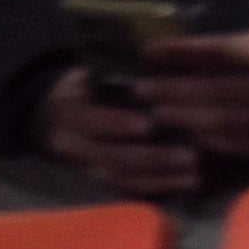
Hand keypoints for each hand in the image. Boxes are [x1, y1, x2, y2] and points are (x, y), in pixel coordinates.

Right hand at [34, 64, 203, 201]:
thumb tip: (156, 58)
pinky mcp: (101, 181)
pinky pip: (129, 190)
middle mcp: (74, 144)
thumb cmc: (86, 88)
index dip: (117, 124)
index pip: (90, 120)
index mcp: (70, 110)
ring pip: (123, 178)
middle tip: (189, 155)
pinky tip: (187, 183)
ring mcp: (87, 167)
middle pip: (112, 157)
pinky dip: (159, 187)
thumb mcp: (91, 75)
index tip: (148, 124)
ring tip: (195, 174)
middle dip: (152, 158)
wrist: (53, 116)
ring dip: (161, 178)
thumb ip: (118, 73)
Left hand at [137, 26, 248, 175]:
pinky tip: (185, 135)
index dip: (183, 55)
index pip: (224, 55)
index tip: (148, 57)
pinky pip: (239, 149)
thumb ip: (226, 50)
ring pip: (226, 126)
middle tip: (142, 92)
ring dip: (185, 120)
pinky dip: (207, 141)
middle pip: (219, 95)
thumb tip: (173, 54)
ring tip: (156, 114)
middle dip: (175, 93)